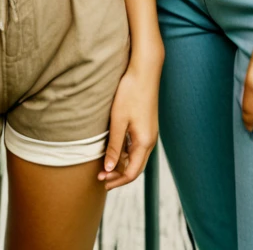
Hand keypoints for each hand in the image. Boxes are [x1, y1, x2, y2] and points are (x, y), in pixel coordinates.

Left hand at [98, 60, 159, 189]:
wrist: (144, 70)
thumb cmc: (130, 93)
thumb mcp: (118, 120)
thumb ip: (114, 145)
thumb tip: (109, 168)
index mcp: (144, 142)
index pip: (132, 172)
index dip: (117, 180)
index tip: (102, 181)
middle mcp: (150, 140)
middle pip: (136, 167)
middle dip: (119, 175)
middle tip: (101, 178)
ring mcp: (150, 132)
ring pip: (136, 157)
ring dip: (122, 164)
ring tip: (105, 165)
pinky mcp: (147, 124)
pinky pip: (137, 146)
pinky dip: (126, 152)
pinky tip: (114, 149)